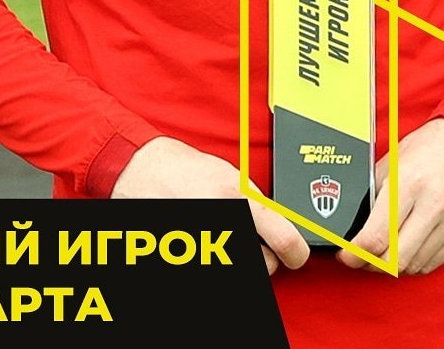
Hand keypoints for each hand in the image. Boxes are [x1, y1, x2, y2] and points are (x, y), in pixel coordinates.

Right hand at [110, 136, 310, 275]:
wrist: (146, 174)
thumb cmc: (187, 171)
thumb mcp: (232, 177)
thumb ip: (256, 202)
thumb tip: (279, 223)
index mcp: (240, 201)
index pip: (284, 240)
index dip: (296, 252)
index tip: (297, 254)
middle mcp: (226, 227)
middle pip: (265, 265)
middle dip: (264, 256)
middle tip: (255, 240)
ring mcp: (207, 248)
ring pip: (243, 271)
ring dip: (242, 260)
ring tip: (227, 239)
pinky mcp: (191, 261)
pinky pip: (218, 269)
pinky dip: (218, 260)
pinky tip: (211, 245)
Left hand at [336, 118, 443, 275]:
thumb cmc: (429, 147)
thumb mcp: (393, 162)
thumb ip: (375, 194)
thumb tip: (356, 225)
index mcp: (409, 183)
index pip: (377, 236)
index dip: (356, 254)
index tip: (347, 256)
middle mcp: (434, 203)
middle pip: (395, 259)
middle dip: (372, 264)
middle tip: (363, 258)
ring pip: (414, 265)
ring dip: (395, 265)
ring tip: (385, 252)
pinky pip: (434, 263)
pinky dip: (417, 262)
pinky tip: (409, 248)